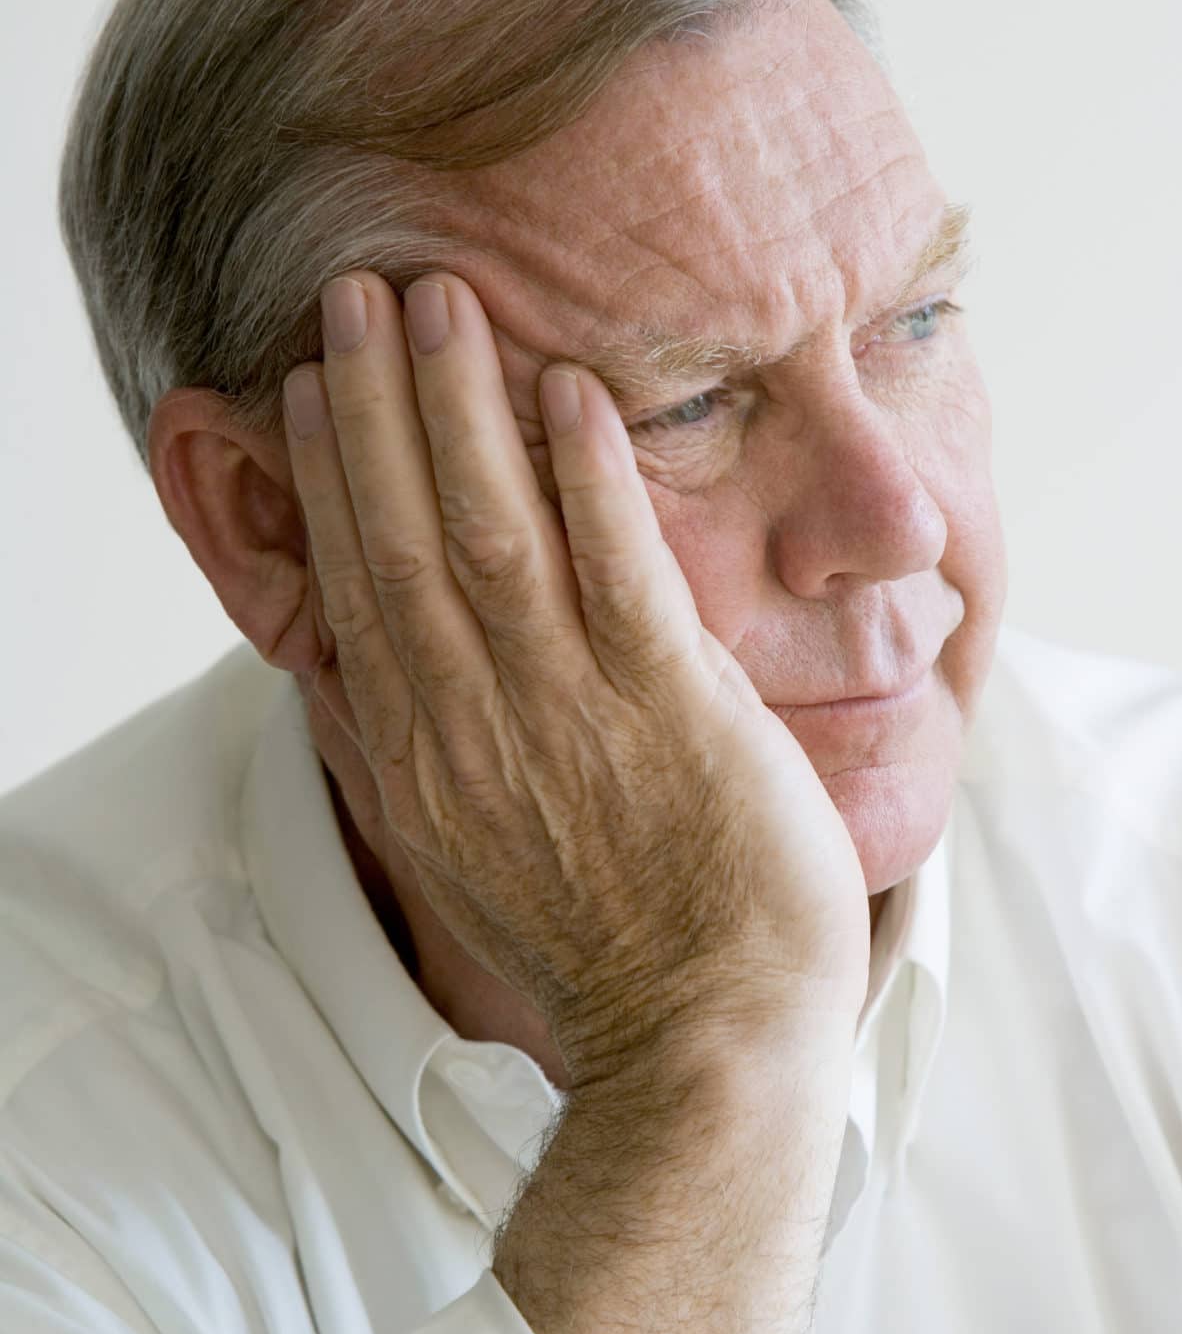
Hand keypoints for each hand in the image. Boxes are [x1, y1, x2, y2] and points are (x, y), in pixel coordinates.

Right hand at [282, 271, 869, 1087]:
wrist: (705, 1037)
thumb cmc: (613, 949)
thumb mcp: (485, 860)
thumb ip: (453, 757)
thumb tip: (427, 680)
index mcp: (426, 764)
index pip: (361, 590)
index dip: (338, 479)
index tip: (323, 392)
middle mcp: (474, 728)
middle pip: (405, 537)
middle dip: (378, 406)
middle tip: (358, 296)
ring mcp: (567, 716)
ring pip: (490, 531)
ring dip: (461, 407)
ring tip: (440, 302)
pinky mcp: (668, 710)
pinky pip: (616, 568)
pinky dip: (588, 475)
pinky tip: (573, 389)